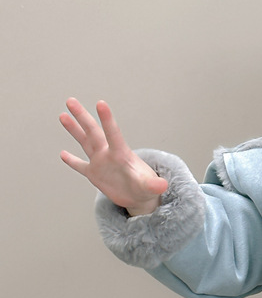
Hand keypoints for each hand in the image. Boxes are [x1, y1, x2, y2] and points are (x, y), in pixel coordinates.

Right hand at [60, 98, 167, 215]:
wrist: (140, 197)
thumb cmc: (146, 188)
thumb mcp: (149, 187)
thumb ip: (154, 185)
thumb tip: (163, 186)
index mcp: (122, 154)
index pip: (113, 134)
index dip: (107, 120)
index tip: (100, 103)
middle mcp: (109, 154)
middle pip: (93, 132)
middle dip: (82, 116)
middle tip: (71, 100)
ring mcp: (100, 163)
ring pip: (84, 142)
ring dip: (74, 129)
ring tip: (63, 115)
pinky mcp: (94, 174)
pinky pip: (80, 166)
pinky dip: (72, 161)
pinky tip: (62, 154)